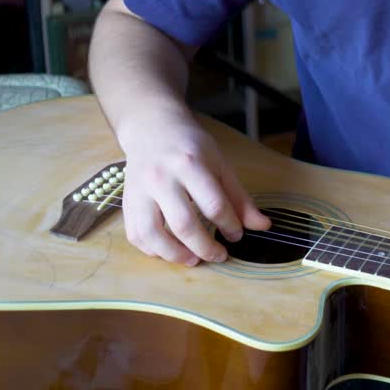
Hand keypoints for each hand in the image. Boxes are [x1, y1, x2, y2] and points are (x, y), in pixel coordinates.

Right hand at [117, 106, 270, 266]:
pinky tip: (170, 252)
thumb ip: (239, 197)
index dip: (229, 225)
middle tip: (219, 255)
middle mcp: (161, 179)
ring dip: (175, 255)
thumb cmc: (190, 147)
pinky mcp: (126, 202)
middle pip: (183, 223)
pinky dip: (152, 250)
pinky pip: (135, 235)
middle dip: (205, 247)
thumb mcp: (220, 164)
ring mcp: (139, 191)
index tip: (237, 235)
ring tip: (194, 260)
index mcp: (189, 165)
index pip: (213, 204)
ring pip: (152, 234)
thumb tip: (263, 226)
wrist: (152, 129)